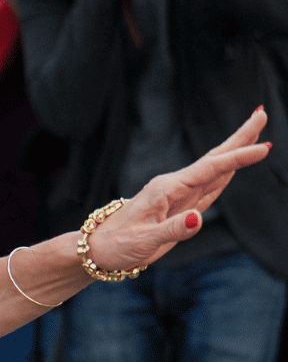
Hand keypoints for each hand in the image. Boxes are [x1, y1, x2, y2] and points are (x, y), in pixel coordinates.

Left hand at [85, 108, 270, 271]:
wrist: (100, 248)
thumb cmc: (118, 244)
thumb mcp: (144, 240)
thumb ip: (173, 229)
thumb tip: (198, 218)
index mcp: (167, 190)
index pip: (209, 170)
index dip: (237, 158)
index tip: (263, 147)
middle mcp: (174, 187)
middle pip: (214, 159)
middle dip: (239, 138)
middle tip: (261, 112)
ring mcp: (178, 195)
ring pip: (214, 170)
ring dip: (235, 152)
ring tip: (256, 134)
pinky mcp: (180, 207)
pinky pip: (208, 187)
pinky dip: (224, 174)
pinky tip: (234, 166)